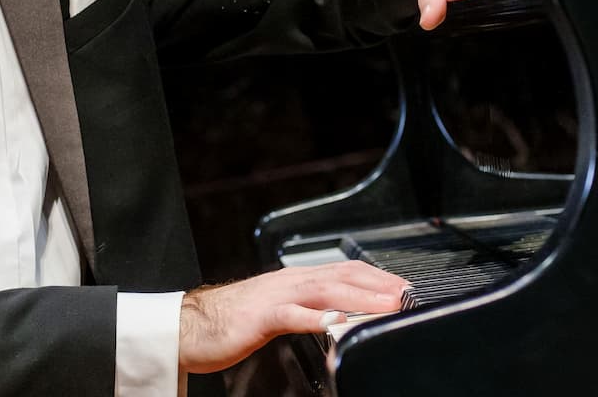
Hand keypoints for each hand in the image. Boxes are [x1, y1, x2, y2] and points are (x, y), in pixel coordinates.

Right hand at [178, 261, 408, 374]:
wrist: (190, 325)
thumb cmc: (233, 321)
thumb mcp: (280, 311)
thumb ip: (308, 309)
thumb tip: (341, 316)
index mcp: (295, 280)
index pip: (345, 271)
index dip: (377, 277)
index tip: (403, 288)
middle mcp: (290, 282)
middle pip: (343, 276)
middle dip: (378, 285)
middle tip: (407, 295)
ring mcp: (276, 296)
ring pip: (324, 290)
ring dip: (360, 296)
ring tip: (385, 305)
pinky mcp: (260, 317)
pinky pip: (292, 315)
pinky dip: (316, 317)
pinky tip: (334, 321)